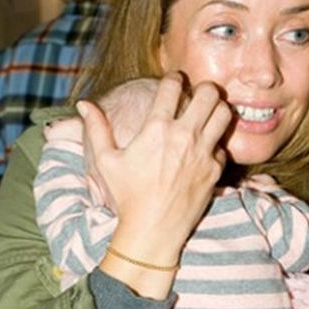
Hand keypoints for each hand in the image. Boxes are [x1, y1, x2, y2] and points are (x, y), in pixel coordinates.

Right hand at [80, 75, 231, 272]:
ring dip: (217, 109)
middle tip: (197, 94)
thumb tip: (83, 104)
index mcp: (157, 129)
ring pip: (224, 114)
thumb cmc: (127, 196)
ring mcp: (203, 154)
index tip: (173, 81)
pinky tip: (205, 148)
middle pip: (209, 93)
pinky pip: (223, 146)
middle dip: (203, 88)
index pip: (173, 86)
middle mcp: (184, 137)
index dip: (174, 78)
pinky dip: (216, 143)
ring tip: (207, 114)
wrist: (152, 230)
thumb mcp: (106, 162)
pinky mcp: (215, 171)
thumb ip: (96, 128)